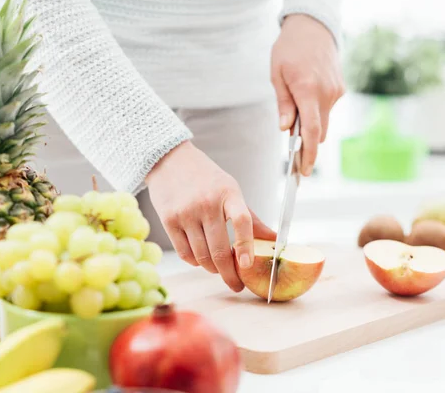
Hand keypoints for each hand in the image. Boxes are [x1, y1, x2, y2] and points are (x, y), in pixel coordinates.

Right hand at [145, 141, 276, 291]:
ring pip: (201, 256)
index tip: (247, 265)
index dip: (246, 245)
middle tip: (237, 285)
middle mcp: (206, 203)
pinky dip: (195, 263)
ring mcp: (185, 212)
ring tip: (220, 270)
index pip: (242, 220)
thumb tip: (275, 241)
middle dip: (230, 274)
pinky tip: (202, 261)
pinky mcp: (168, 220)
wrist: (170, 160)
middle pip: (219, 249)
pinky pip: (185, 253)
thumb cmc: (206, 178)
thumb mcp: (231, 190)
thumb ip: (251, 218)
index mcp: (228, 193)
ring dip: (213, 269)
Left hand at [271, 14, 345, 175]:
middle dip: (308, 146)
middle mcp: (326, 93)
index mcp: (307, 90)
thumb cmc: (290, 49)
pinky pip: (327, 109)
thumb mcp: (277, 75)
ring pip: (324, 122)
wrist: (314, 27)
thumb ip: (283, 104)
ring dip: (312, 127)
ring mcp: (336, 92)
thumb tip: (285, 129)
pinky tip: (306, 101)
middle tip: (295, 160)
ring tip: (296, 122)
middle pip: (320, 132)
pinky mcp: (339, 89)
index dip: (309, 154)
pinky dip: (317, 113)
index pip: (312, 131)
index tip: (304, 171)